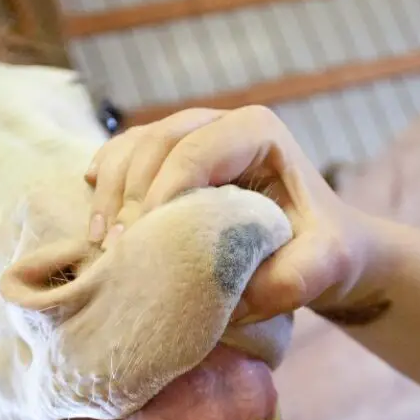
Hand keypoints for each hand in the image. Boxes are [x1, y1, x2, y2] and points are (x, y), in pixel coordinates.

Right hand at [84, 106, 379, 323]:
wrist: (322, 244)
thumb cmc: (323, 250)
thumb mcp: (324, 267)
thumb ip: (288, 281)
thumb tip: (224, 298)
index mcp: (258, 131)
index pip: (196, 152)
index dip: (162, 196)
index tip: (145, 247)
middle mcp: (221, 122)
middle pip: (155, 143)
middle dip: (130, 195)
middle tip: (117, 250)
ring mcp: (192, 134)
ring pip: (132, 145)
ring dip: (111, 191)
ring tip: (102, 241)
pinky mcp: (171, 156)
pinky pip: (124, 155)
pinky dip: (105, 182)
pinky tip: (96, 217)